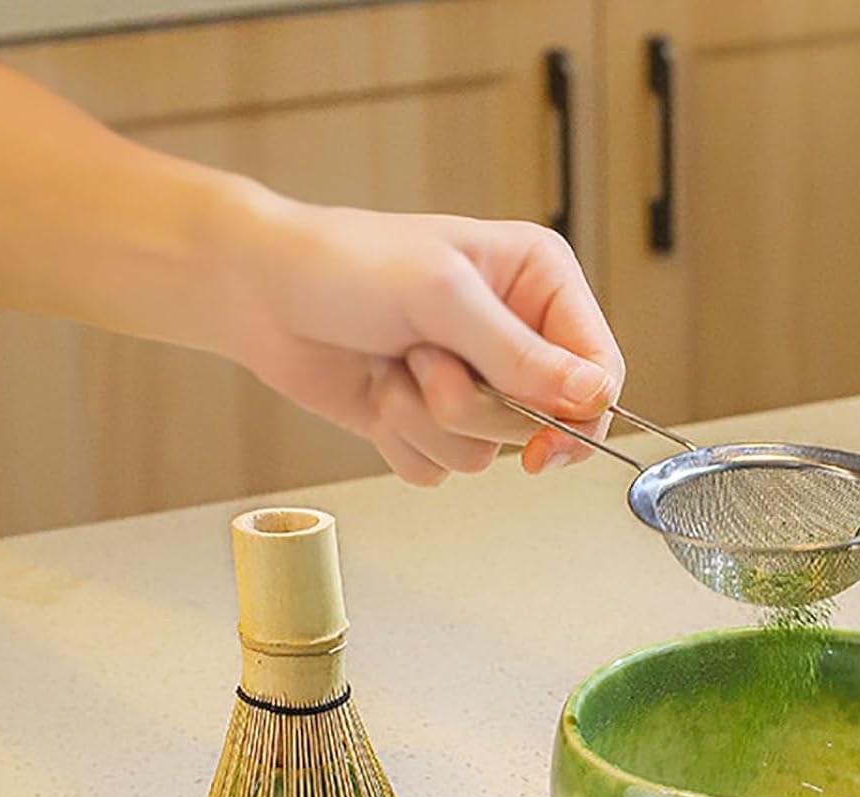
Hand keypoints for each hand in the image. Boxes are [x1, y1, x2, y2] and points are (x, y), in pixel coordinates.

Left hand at [229, 197, 625, 483]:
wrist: (259, 292)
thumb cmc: (343, 265)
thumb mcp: (442, 297)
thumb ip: (522, 354)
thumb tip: (593, 394)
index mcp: (540, 285)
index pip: (600, 370)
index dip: (580, 417)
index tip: (546, 446)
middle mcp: (517, 338)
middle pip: (543, 423)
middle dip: (475, 404)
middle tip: (427, 358)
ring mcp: (476, 384)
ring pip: (488, 453)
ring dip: (428, 420)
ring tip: (395, 365)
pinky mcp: (434, 422)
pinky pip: (442, 468)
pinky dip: (403, 440)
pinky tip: (377, 392)